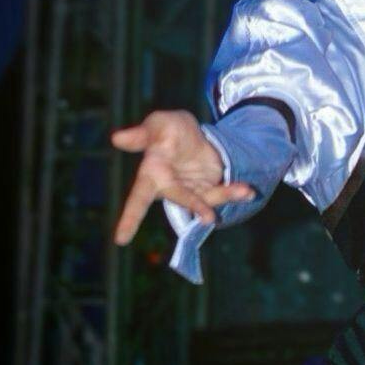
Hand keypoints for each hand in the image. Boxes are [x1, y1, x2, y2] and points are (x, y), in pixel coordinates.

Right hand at [110, 110, 255, 245]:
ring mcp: (191, 192)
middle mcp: (170, 189)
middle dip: (195, 206)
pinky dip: (235, 192)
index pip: (138, 198)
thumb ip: (141, 134)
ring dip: (224, 196)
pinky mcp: (208, 190)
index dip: (129, 218)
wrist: (194, 133)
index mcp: (151, 175)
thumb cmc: (168, 130)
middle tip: (207, 217)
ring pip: (206, 199)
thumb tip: (117, 139)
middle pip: (181, 199)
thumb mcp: (157, 124)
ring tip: (244, 191)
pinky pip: (221, 194)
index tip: (120, 240)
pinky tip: (248, 191)